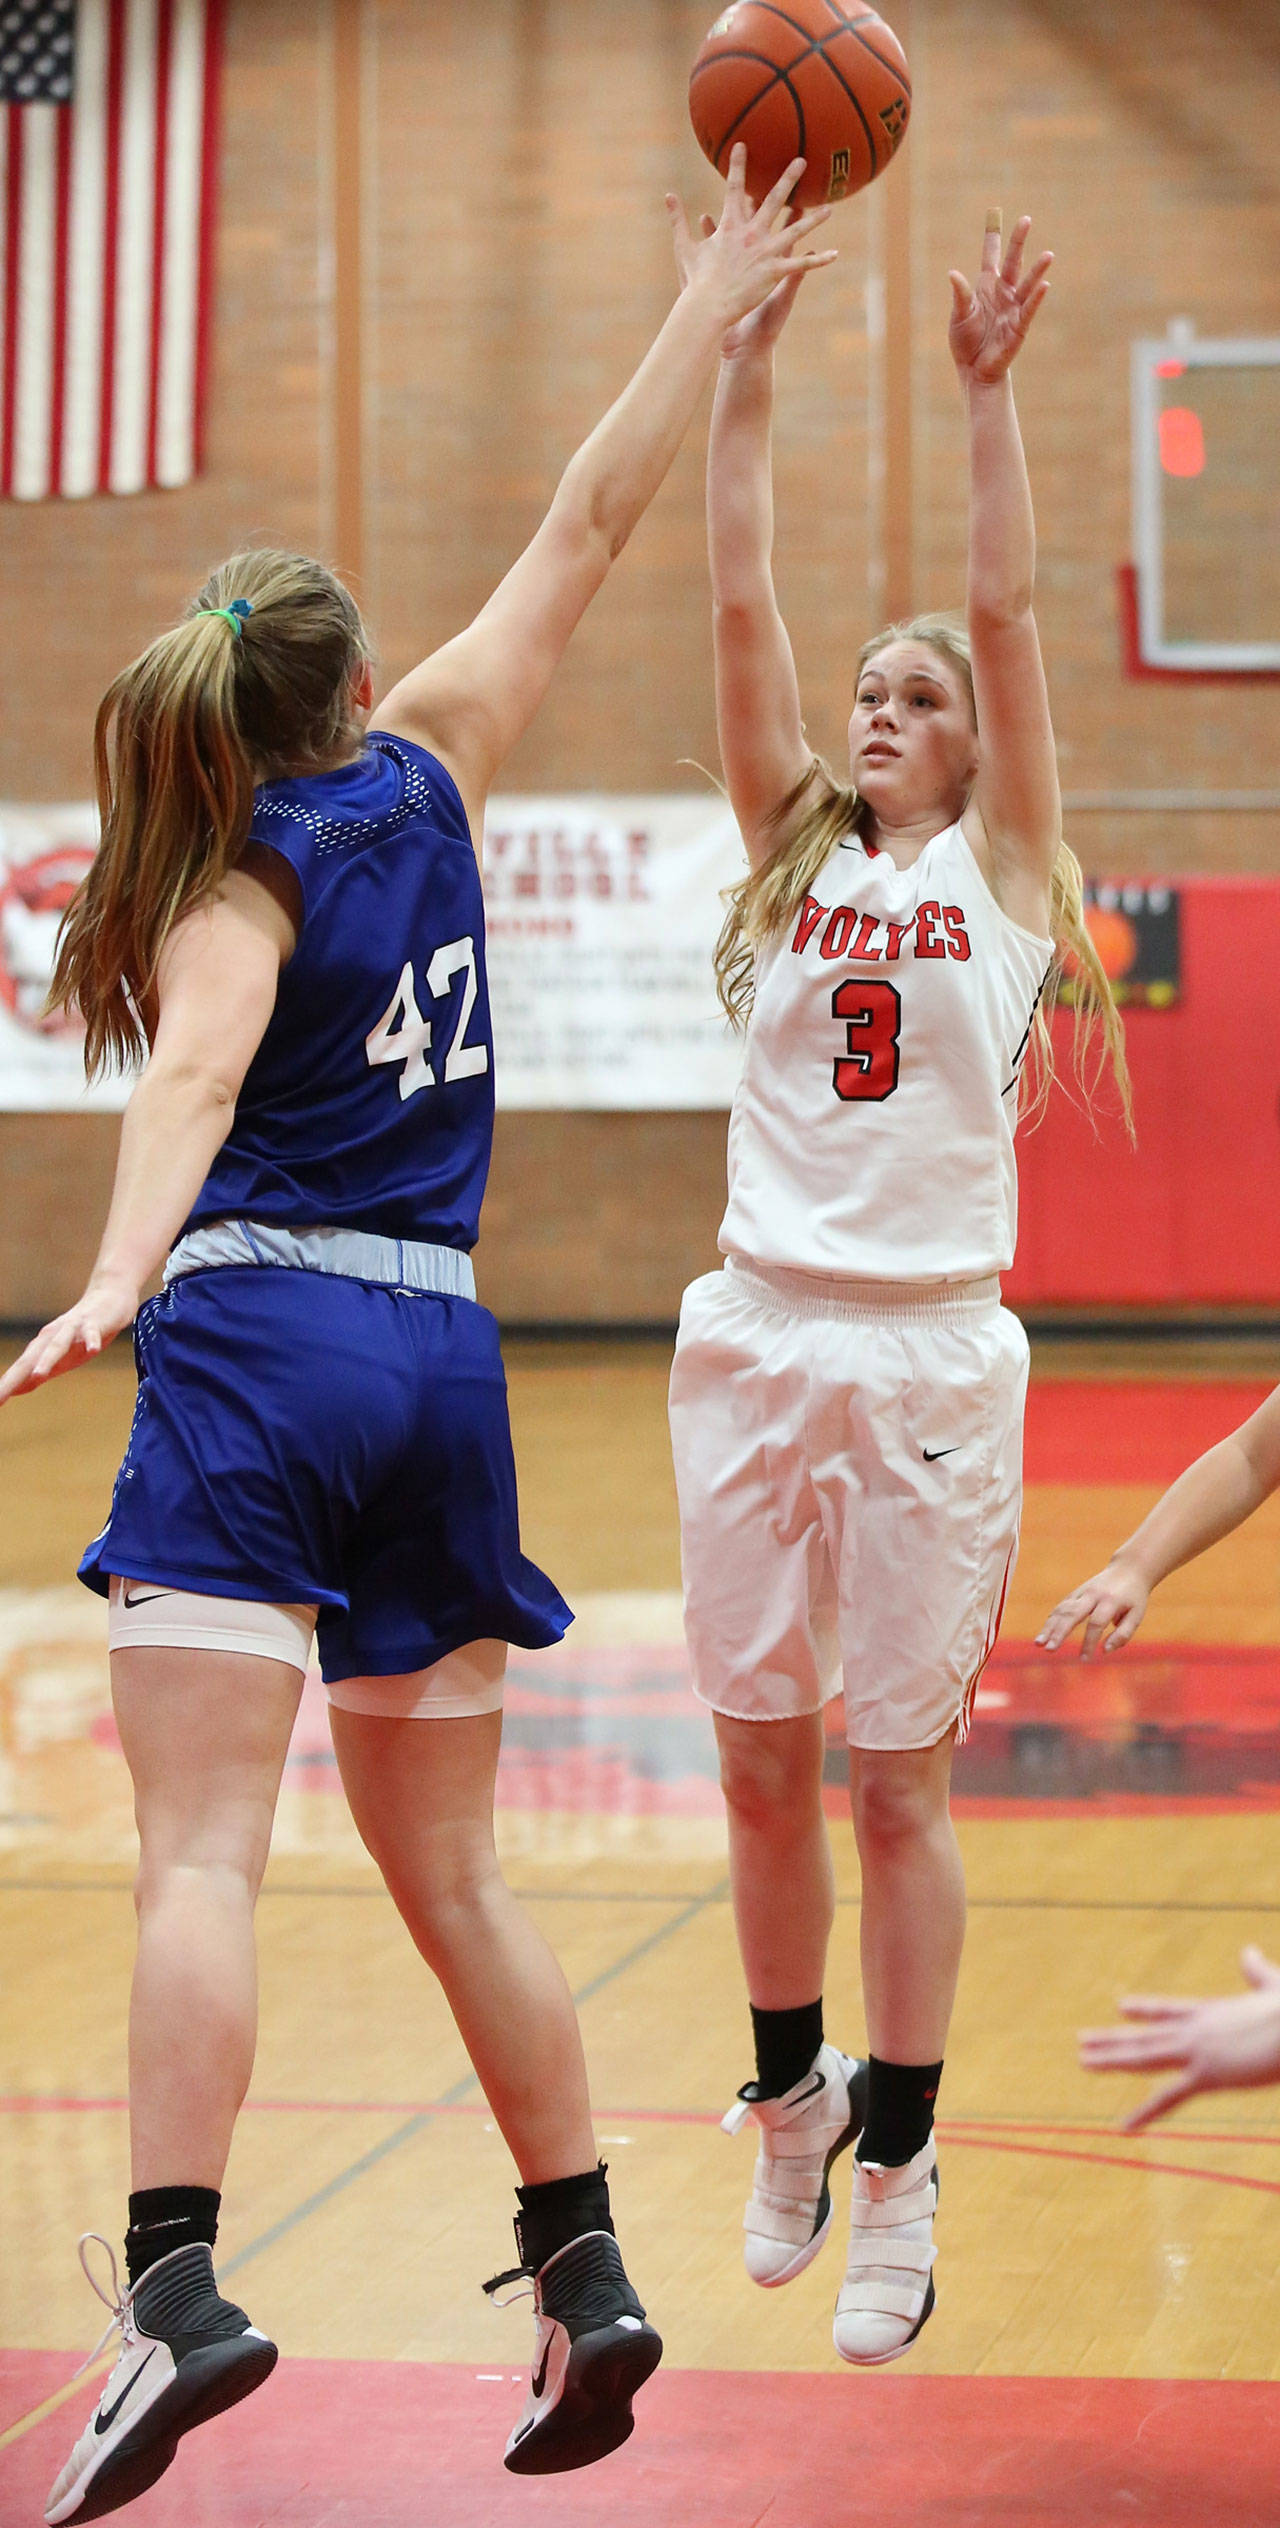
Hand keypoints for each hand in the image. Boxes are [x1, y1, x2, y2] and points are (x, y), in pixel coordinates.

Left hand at [0, 1268, 139, 1403]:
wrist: (109, 1297)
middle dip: (13, 1379)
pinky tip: (93, 1351)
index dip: (6, 1387)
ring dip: (47, 1360)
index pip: (20, 1370)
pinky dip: (91, 1341)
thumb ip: (40, 1372)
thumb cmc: (82, 1333)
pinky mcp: (95, 1323)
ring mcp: (73, 1328)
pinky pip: (93, 1333)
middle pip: (30, 1359)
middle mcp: (52, 1336)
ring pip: (57, 1345)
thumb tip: (16, 1390)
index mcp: (41, 1347)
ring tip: (37, 1376)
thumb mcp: (61, 1357)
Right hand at [667, 145, 836, 335]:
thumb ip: (678, 220)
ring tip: (830, 208)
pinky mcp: (774, 271)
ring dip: (813, 219)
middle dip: (789, 179)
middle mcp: (751, 234)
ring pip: (795, 230)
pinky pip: (800, 265)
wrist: (707, 307)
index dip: (738, 166)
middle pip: (774, 200)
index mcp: (730, 226)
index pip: (734, 189)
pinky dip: (817, 260)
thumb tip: (668, 195)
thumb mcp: (684, 247)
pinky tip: (834, 255)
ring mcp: (765, 252)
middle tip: (802, 161)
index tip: (742, 145)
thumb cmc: (695, 281)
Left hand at [948, 211, 1051, 383]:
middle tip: (1026, 220)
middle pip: (1012, 262)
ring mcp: (1013, 307)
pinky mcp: (1019, 326)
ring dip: (1037, 270)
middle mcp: (1003, 292)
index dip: (993, 238)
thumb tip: (953, 274)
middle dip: (1018, 242)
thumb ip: (960, 294)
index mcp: (986, 286)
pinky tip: (1045, 285)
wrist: (973, 369)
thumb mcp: (959, 315)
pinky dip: (1036, 298)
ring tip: (1048, 255)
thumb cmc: (965, 341)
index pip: (991, 257)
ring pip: (1026, 284)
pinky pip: (1029, 309)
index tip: (996, 214)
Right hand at [1035, 1556, 1149, 1656]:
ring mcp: (1082, 1592)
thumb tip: (1105, 1651)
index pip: (1096, 1623)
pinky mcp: (1076, 1593)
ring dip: (1049, 1627)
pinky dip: (1051, 1621)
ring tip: (1038, 1643)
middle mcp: (1093, 1594)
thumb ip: (1123, 1634)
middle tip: (1049, 1649)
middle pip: (1072, 1614)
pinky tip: (1044, 1634)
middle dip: (1059, 1633)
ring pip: (1062, 1610)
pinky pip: (1061, 1607)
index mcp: (1110, 1601)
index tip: (1084, 1659)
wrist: (1128, 1568)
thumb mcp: (1137, 1615)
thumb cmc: (1134, 1597)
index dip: (1089, 1642)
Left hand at [1080, 1948, 1279, 2129]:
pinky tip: (1124, 2127)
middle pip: (1145, 2035)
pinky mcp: (1206, 2074)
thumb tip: (1249, 1950)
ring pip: (1143, 2056)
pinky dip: (1144, 2113)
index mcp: (1212, 2011)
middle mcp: (1196, 2029)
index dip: (1144, 2010)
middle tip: (1081, 2040)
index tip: (1121, 2007)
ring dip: (1110, 2059)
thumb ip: (1257, 1972)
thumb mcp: (1273, 1986)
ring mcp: (1197, 2050)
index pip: (1169, 2010)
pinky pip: (1168, 2098)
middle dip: (1112, 2038)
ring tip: (1082, 2061)